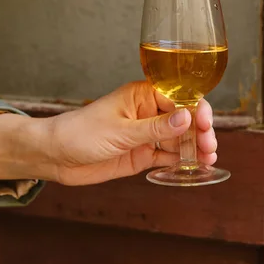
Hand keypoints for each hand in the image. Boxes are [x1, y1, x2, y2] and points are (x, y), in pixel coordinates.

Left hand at [0, 81, 217, 185]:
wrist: (55, 156)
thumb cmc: (80, 133)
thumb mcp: (120, 131)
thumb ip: (155, 128)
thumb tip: (188, 117)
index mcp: (142, 96)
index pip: (179, 98)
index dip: (196, 110)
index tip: (204, 125)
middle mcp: (147, 114)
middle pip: (183, 120)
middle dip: (199, 132)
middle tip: (208, 148)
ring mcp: (145, 135)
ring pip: (178, 140)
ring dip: (194, 148)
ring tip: (207, 159)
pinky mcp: (141, 155)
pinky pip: (167, 157)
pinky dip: (180, 162)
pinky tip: (194, 167)